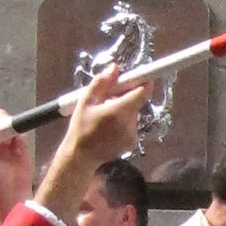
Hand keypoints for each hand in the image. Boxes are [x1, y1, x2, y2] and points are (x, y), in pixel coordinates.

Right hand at [30, 59, 152, 219]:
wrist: (81, 157)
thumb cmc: (80, 128)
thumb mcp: (85, 102)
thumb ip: (101, 83)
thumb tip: (115, 68)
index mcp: (119, 111)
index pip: (143, 92)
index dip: (144, 82)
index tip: (138, 77)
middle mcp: (130, 123)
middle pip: (137, 101)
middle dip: (127, 96)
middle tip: (111, 96)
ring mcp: (133, 134)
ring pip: (134, 113)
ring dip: (124, 110)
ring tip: (106, 114)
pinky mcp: (133, 142)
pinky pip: (132, 125)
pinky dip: (124, 122)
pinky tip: (109, 127)